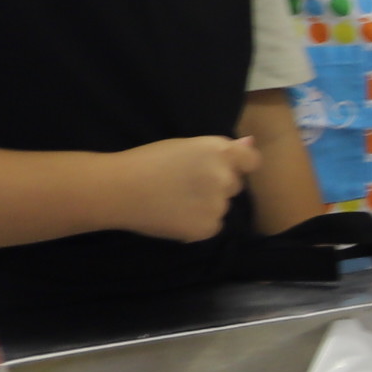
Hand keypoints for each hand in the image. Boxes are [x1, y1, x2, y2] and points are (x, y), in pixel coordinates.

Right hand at [117, 134, 259, 242]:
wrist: (119, 190)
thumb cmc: (147, 161)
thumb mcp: (185, 146)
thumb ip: (221, 148)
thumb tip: (249, 143)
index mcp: (220, 152)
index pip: (252, 161)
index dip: (240, 165)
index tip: (224, 169)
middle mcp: (225, 178)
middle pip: (234, 185)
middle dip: (218, 185)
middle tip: (187, 185)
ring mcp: (217, 205)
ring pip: (221, 207)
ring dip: (207, 206)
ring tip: (176, 201)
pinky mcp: (207, 228)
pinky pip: (211, 226)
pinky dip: (198, 224)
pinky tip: (175, 216)